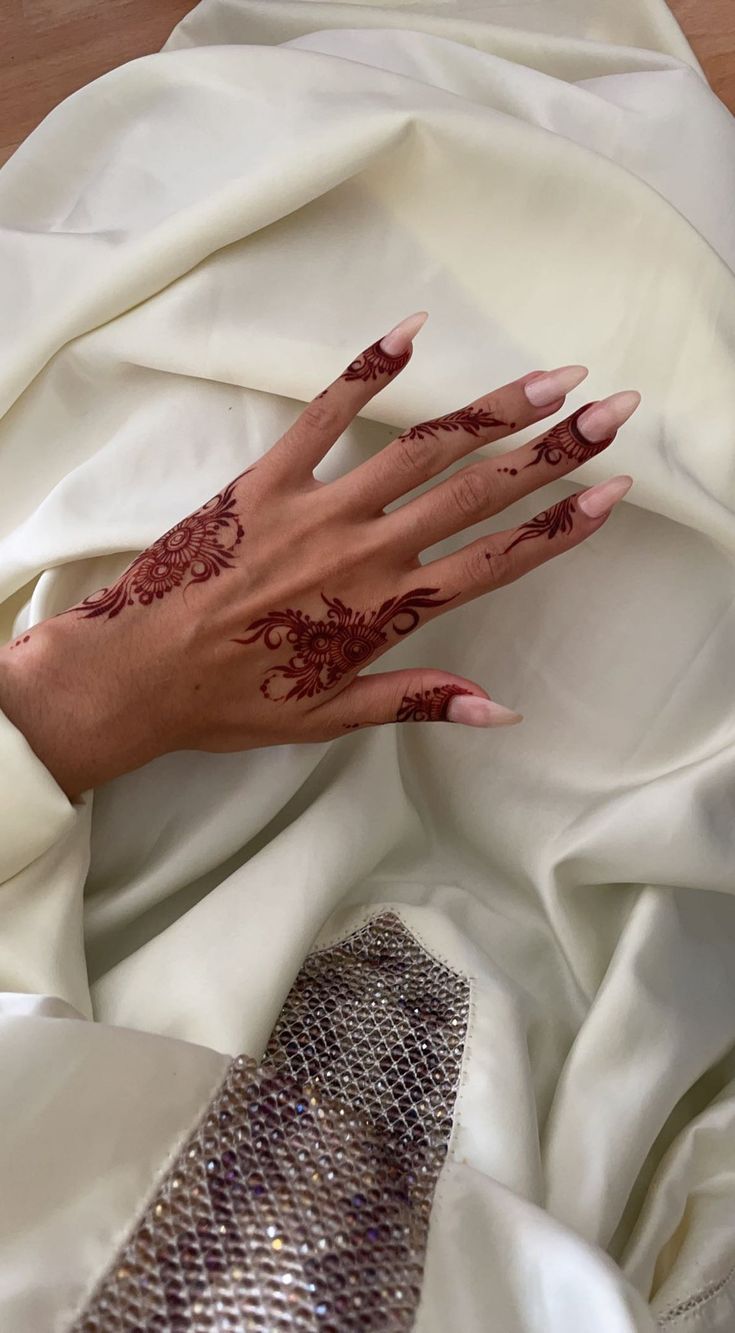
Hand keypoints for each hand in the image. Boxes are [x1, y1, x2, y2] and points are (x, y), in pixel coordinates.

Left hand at [0, 312, 638, 798]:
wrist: (138, 671)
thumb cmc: (232, 700)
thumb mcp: (330, 717)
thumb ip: (419, 701)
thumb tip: (503, 711)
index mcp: (386, 610)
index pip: (494, 562)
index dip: (559, 528)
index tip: (611, 490)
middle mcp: (364, 551)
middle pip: (477, 491)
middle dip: (553, 450)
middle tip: (611, 409)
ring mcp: (317, 508)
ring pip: (421, 448)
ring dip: (490, 410)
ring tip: (548, 379)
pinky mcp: (266, 479)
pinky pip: (324, 414)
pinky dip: (368, 372)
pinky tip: (412, 333)